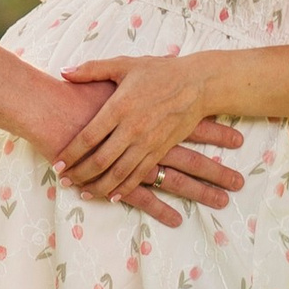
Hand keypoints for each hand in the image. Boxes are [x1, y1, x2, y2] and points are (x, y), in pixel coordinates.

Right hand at [0, 39, 240, 226]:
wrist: (49, 108)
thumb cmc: (79, 92)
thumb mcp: (111, 70)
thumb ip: (140, 73)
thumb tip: (149, 68)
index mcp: (149, 115)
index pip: (189, 125)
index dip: (213, 133)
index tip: (237, 140)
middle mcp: (147, 139)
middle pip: (189, 158)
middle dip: (216, 170)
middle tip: (239, 182)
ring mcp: (132, 159)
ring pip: (173, 180)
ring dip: (199, 191)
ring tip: (222, 202)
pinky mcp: (114, 176)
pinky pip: (141, 196)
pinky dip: (160, 208)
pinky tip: (177, 220)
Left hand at [58, 56, 245, 211]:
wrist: (196, 84)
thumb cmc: (158, 71)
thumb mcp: (123, 64)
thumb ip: (91, 70)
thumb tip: (64, 72)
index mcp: (119, 107)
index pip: (88, 137)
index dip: (70, 154)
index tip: (57, 163)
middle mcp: (132, 129)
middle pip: (100, 160)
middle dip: (80, 174)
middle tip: (64, 181)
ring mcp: (148, 142)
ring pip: (119, 173)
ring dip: (99, 186)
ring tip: (83, 192)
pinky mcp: (160, 150)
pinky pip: (140, 175)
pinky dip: (125, 188)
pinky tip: (112, 195)